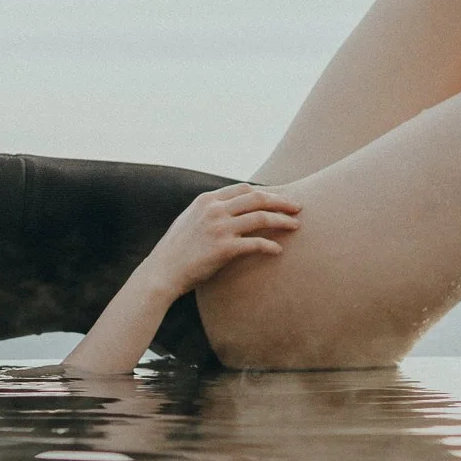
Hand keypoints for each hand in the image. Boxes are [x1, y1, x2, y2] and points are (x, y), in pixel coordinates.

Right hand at [143, 184, 301, 296]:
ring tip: (296, 226)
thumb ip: (209, 210)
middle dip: (281, 201)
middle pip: (258, 198)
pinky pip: (255, 244)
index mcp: (207, 200)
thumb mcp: (189, 219)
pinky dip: (270, 246)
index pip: (244, 189)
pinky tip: (278, 251)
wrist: (162, 271)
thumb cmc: (176, 250)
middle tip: (298, 207)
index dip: (265, 193)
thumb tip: (229, 208)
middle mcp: (214, 210)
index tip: (278, 199)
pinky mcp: (224, 249)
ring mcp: (219, 228)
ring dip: (283, 221)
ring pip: (261, 218)